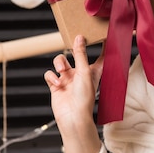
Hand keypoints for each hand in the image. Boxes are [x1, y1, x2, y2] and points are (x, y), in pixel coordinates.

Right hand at [44, 35, 103, 152]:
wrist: (73, 118)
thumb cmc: (84, 98)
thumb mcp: (84, 72)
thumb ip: (81, 54)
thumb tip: (79, 37)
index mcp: (93, 71)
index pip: (101, 55)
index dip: (103, 45)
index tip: (104, 34)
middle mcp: (80, 73)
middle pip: (75, 54)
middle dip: (72, 50)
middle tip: (73, 40)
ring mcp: (68, 79)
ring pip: (59, 61)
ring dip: (58, 63)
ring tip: (62, 70)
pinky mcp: (56, 86)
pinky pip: (50, 74)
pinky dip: (52, 77)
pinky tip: (57, 84)